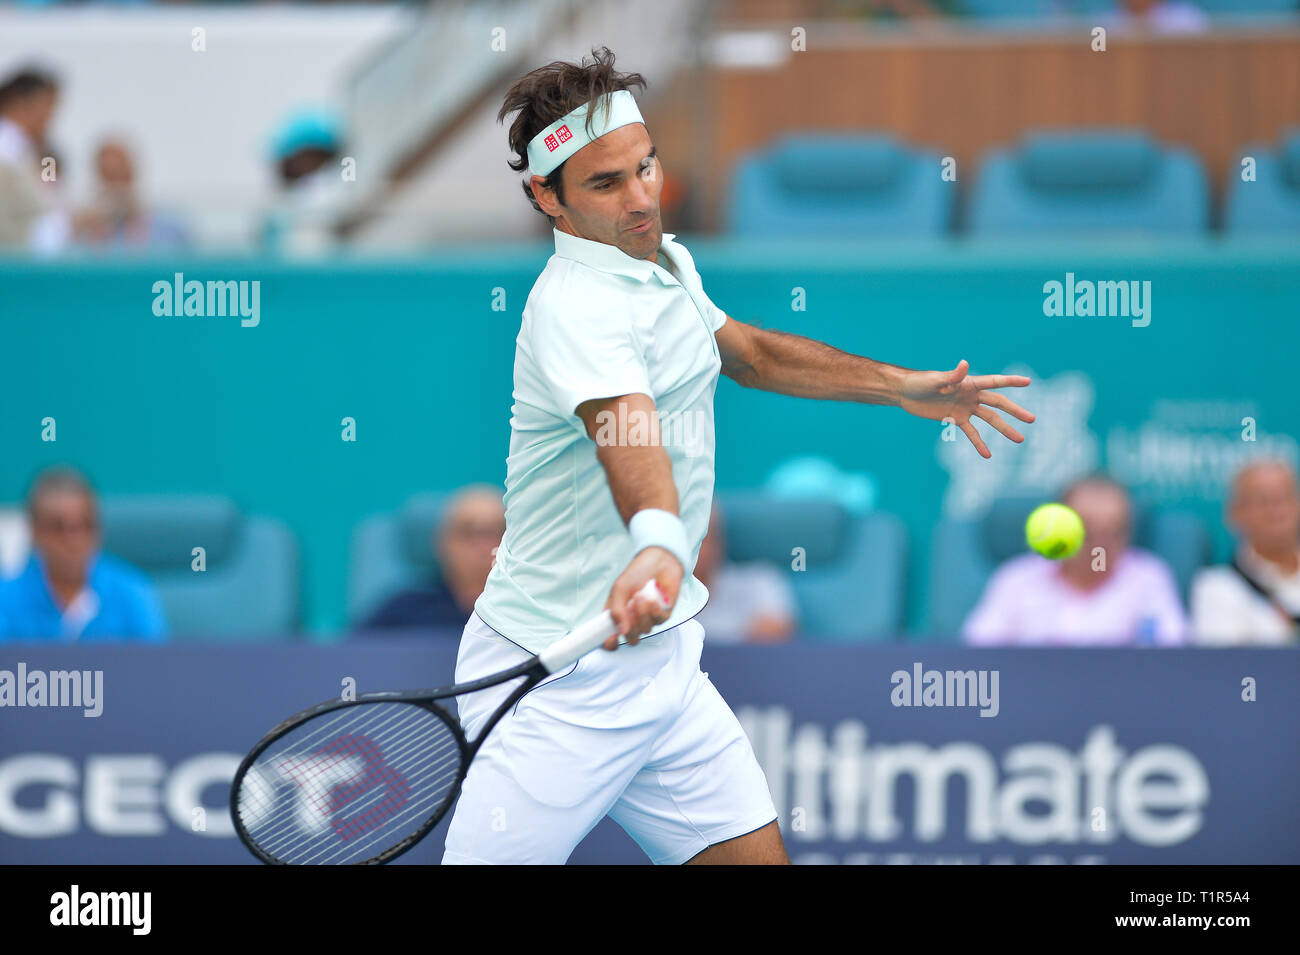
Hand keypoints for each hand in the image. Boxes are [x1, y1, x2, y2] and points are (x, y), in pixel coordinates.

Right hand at [602, 546, 682, 649]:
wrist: (659, 561)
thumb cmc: (637, 573)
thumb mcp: (620, 589)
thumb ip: (617, 610)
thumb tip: (621, 631)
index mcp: (617, 615)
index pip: (610, 638)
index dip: (610, 643)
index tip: (612, 640)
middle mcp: (632, 620)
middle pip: (631, 639)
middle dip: (631, 627)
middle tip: (630, 609)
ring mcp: (648, 619)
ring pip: (645, 630)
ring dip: (642, 613)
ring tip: (641, 596)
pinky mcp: (662, 615)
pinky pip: (659, 621)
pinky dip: (655, 610)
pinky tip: (653, 599)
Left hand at [898, 359, 1034, 457]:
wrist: (906, 393)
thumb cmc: (920, 382)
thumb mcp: (935, 380)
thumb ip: (952, 376)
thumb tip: (965, 364)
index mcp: (969, 383)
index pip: (994, 382)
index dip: (1011, 382)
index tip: (1029, 382)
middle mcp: (971, 395)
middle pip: (998, 403)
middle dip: (1015, 411)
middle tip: (1032, 419)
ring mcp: (965, 407)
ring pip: (989, 419)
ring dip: (1003, 429)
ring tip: (1019, 439)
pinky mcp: (955, 419)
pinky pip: (971, 432)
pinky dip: (979, 443)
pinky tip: (988, 454)